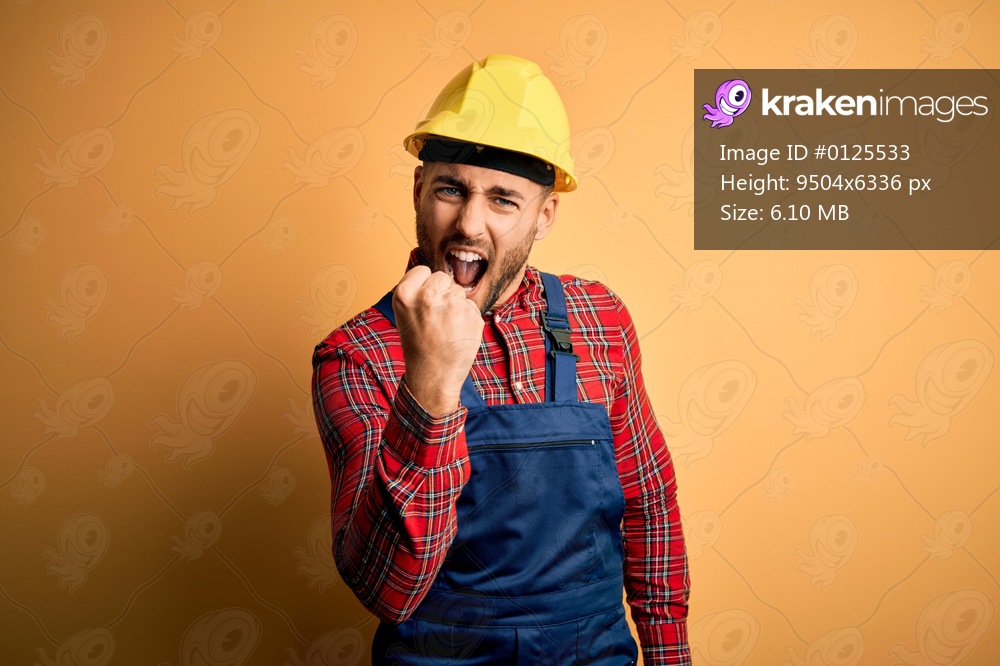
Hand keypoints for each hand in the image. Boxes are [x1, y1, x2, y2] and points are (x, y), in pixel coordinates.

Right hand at [392, 266, 483, 416]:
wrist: (433, 376)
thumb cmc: (418, 345)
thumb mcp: (405, 315)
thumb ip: (417, 292)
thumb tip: (436, 275)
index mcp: (405, 294)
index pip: (423, 271)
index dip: (425, 285)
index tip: (424, 301)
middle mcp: (428, 296)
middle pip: (443, 278)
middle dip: (443, 293)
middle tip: (435, 318)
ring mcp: (453, 305)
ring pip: (459, 292)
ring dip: (456, 306)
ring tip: (445, 328)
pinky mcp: (472, 315)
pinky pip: (471, 307)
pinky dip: (467, 318)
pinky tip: (457, 334)